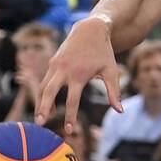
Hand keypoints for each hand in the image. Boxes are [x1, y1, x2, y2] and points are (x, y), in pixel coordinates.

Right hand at [34, 15, 122, 130]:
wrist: (90, 30)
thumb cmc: (104, 52)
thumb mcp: (112, 71)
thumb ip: (114, 92)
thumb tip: (120, 111)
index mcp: (79, 75)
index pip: (72, 100)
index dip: (71, 116)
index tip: (70, 130)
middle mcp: (64, 70)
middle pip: (49, 93)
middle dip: (43, 108)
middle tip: (40, 124)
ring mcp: (56, 66)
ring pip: (43, 86)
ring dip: (41, 102)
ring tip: (43, 118)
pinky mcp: (53, 62)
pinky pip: (45, 80)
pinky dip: (45, 92)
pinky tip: (47, 104)